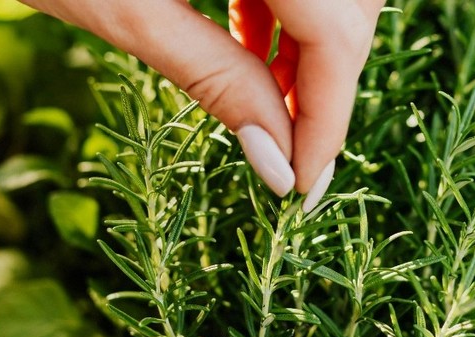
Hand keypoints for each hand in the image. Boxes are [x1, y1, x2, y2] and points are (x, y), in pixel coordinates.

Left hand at [19, 0, 384, 209]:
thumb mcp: (124, 10)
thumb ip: (211, 76)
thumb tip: (277, 161)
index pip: (335, 31)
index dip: (330, 114)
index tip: (304, 182)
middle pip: (349, 11)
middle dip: (325, 89)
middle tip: (290, 155)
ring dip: (311, 56)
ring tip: (272, 108)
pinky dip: (288, 18)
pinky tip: (256, 46)